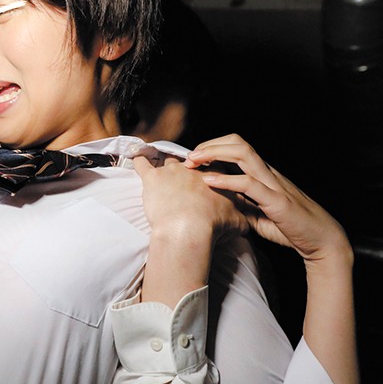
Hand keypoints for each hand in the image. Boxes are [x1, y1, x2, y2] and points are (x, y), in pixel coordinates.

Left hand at [133, 155, 248, 299]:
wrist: (189, 227)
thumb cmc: (212, 225)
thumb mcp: (237, 223)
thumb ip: (241, 218)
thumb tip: (246, 222)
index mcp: (213, 177)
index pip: (211, 169)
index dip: (207, 175)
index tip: (204, 182)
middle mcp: (192, 170)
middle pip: (189, 164)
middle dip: (187, 170)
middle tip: (184, 181)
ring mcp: (171, 172)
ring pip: (168, 162)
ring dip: (165, 165)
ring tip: (162, 168)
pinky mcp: (152, 178)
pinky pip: (142, 163)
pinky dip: (139, 160)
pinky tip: (136, 157)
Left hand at [184, 134, 351, 265]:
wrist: (322, 242)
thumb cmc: (291, 228)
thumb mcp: (257, 214)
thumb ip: (240, 204)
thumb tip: (217, 203)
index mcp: (264, 175)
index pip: (237, 148)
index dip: (213, 147)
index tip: (193, 158)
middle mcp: (269, 174)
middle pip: (238, 143)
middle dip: (211, 145)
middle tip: (188, 157)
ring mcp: (274, 185)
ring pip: (244, 154)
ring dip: (215, 154)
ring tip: (194, 161)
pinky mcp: (277, 201)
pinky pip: (249, 184)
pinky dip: (227, 180)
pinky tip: (209, 181)